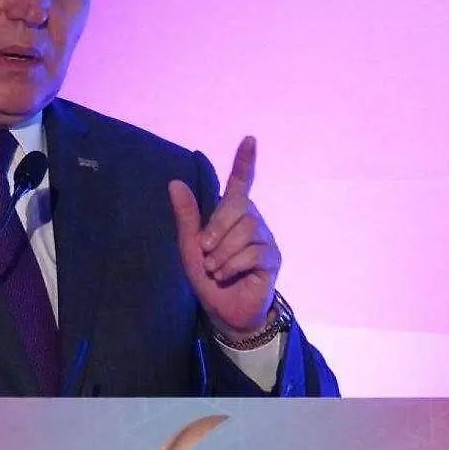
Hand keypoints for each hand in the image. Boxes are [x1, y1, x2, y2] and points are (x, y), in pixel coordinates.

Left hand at [168, 136, 279, 342]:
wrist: (222, 310)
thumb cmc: (207, 277)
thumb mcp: (189, 247)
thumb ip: (186, 216)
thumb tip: (174, 182)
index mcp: (232, 215)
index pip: (241, 183)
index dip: (244, 161)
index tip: (249, 139)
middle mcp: (252, 221)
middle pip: (239, 207)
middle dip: (217, 227)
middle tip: (205, 250)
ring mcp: (265, 239)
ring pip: (246, 231)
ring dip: (223, 252)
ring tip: (215, 268)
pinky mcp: (273, 258)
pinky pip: (253, 253)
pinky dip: (232, 265)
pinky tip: (227, 275)